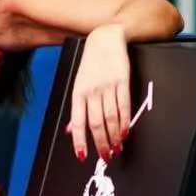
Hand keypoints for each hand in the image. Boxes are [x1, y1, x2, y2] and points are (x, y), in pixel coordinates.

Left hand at [66, 25, 131, 161]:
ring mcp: (107, 86)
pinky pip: (123, 105)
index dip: (79, 141)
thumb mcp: (78, 85)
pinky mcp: (122, 81)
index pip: (78, 122)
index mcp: (78, 93)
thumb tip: (70, 131)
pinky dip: (125, 121)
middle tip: (105, 157)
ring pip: (110, 117)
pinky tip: (125, 132)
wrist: (105, 38)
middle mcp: (91, 91)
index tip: (82, 156)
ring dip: (114, 136)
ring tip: (117, 148)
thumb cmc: (91, 65)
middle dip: (100, 143)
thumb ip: (76, 110)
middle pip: (95, 123)